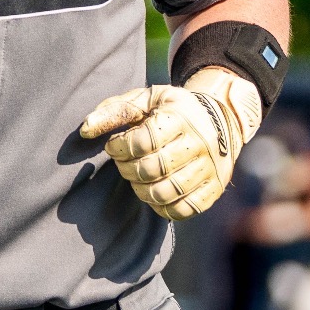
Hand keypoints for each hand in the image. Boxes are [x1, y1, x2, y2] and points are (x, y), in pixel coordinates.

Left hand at [80, 68, 261, 219]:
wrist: (223, 118)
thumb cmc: (175, 110)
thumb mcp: (148, 99)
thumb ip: (116, 110)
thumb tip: (86, 129)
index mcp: (181, 117)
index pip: (142, 142)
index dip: (119, 148)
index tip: (113, 145)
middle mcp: (200, 143)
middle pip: (151, 170)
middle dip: (127, 169)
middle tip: (124, 163)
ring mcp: (210, 168)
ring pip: (165, 193)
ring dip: (141, 190)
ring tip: (139, 178)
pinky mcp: (215, 189)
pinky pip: (183, 210)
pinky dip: (163, 207)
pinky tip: (156, 192)